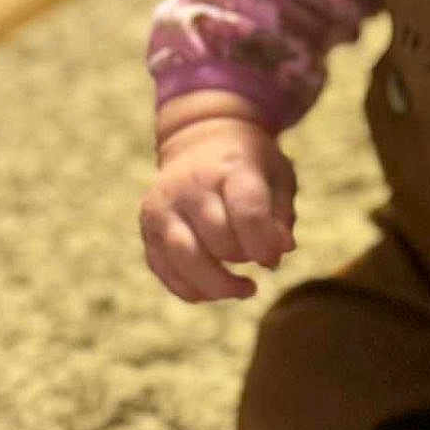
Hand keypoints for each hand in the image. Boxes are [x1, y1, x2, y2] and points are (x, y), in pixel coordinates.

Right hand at [140, 116, 296, 301]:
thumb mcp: (278, 175)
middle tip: (260, 258)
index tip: (274, 255)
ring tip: (245, 288)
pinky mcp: (148, 228)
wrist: (200, 139)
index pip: (247, 212)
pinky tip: (215, 290)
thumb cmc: (248, 163)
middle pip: (217, 240)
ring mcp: (163, 207)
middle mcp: (190, 185)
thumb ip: (282, 214)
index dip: (264, 243)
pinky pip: (165, 270)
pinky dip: (191, 289)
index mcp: (230, 167)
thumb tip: (281, 251)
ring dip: (218, 285)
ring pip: (184, 259)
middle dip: (244, 258)